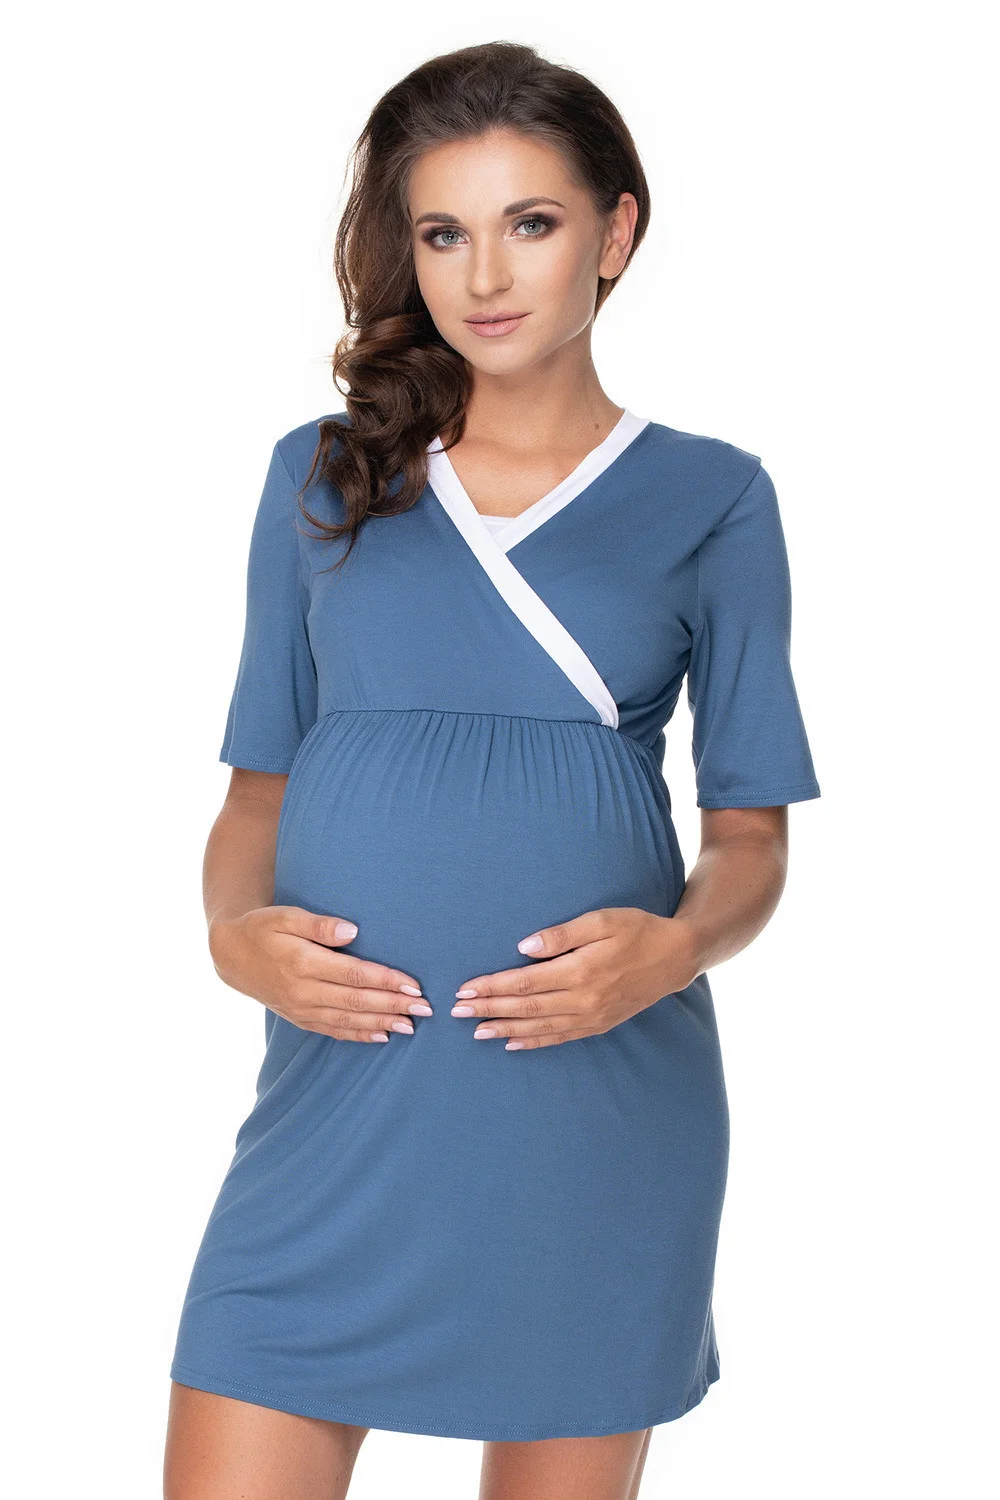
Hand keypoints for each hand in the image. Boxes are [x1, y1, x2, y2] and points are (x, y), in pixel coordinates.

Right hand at [208, 907, 431, 1041]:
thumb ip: (319, 924)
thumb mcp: (287, 916)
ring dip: (382, 1023)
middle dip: (394, 1006)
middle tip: (426, 1009)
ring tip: (413, 1026)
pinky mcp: (300, 1018)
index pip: (354, 975)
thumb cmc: (263, 928)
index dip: (386, 981)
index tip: (414, 985)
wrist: (231, 955)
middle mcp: (303, 991)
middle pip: (357, 1002)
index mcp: (303, 963)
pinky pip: (334, 1031)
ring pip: (348, 1020)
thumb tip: (352, 931)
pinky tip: (382, 1036)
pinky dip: (359, 1035)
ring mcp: (301, 1009)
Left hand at [450, 907, 700, 1049]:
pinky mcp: (599, 1024)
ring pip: (539, 1027)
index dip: (493, 986)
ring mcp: (592, 1016)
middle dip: (489, 1009)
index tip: (466, 989)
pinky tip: (513, 1042)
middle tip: (458, 1013)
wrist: (676, 957)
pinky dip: (534, 1041)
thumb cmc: (638, 930)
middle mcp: (584, 999)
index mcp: (581, 970)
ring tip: (476, 1032)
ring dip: (505, 1028)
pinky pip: (560, 1037)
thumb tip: (524, 947)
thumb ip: (562, 934)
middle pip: (526, 1007)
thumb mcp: (602, 920)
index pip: (525, 981)